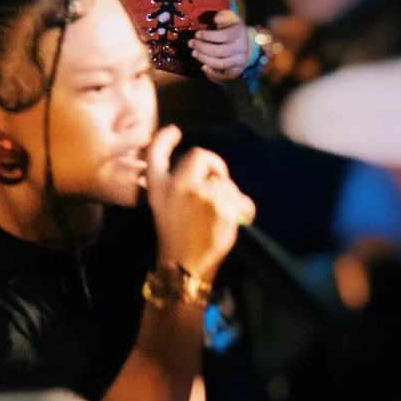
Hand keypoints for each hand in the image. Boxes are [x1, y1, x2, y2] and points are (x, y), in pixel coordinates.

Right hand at [146, 125, 254, 281]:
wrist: (184, 268)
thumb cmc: (174, 237)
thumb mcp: (161, 206)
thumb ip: (174, 183)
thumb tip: (201, 168)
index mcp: (159, 187)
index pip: (156, 152)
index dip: (165, 138)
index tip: (175, 132)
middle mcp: (180, 186)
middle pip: (201, 156)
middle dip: (214, 165)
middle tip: (217, 182)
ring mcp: (204, 196)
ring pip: (226, 182)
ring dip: (228, 195)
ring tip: (219, 216)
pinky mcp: (225, 208)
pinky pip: (242, 201)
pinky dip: (243, 211)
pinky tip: (234, 223)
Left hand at [190, 9, 251, 83]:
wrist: (246, 44)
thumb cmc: (232, 29)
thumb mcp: (230, 18)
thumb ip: (223, 16)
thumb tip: (215, 21)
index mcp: (239, 34)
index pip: (224, 36)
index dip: (208, 36)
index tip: (196, 34)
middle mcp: (242, 48)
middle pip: (221, 51)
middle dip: (203, 48)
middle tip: (191, 44)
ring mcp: (240, 61)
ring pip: (221, 64)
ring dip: (205, 59)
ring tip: (194, 53)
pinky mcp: (237, 71)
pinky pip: (224, 77)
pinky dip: (213, 74)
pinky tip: (203, 67)